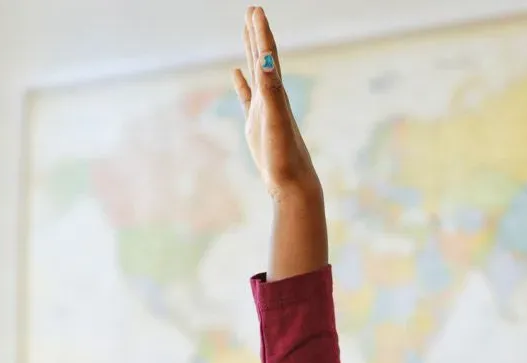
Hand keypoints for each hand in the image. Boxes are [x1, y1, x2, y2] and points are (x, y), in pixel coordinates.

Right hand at [233, 7, 319, 202]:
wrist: (291, 181)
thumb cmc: (283, 154)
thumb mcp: (275, 120)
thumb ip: (270, 90)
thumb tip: (265, 61)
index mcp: (275, 92)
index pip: (267, 54)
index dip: (261, 31)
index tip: (256, 9)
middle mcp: (271, 95)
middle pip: (263, 56)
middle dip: (257, 32)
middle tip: (252, 9)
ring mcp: (263, 108)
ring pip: (255, 71)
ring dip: (250, 50)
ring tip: (246, 30)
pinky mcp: (255, 122)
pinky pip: (246, 95)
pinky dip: (241, 82)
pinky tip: (236, 73)